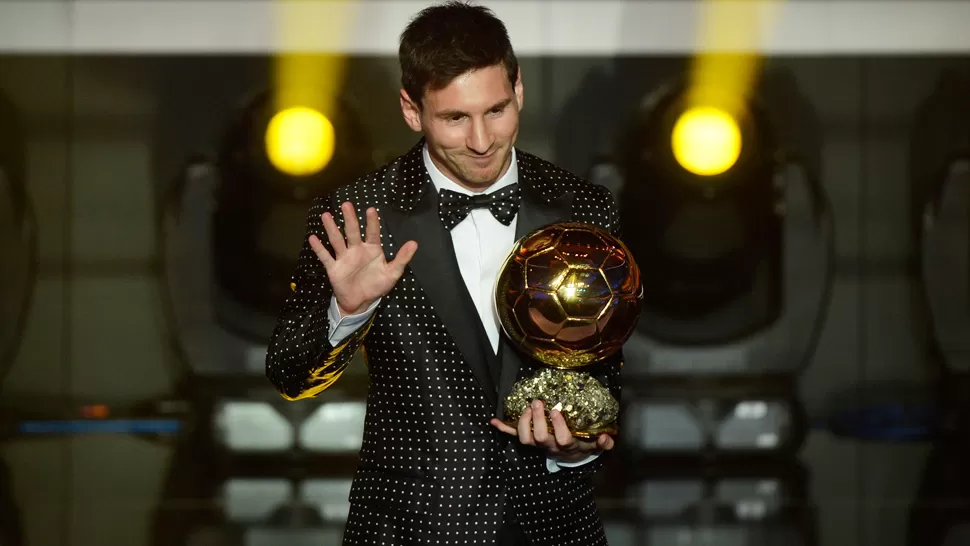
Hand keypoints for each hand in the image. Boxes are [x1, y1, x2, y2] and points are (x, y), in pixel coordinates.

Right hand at [309, 201, 417, 315]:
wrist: (360, 302)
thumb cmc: (377, 285)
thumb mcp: (392, 273)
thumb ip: (402, 258)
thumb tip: (414, 243)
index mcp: (372, 249)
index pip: (372, 233)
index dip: (372, 222)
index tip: (371, 210)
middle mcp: (357, 250)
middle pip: (352, 232)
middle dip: (350, 219)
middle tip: (346, 204)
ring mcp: (344, 258)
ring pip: (337, 240)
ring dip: (332, 228)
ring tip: (326, 216)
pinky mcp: (334, 268)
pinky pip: (326, 257)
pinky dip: (319, 248)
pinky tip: (313, 238)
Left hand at [489, 400, 614, 463]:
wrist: (569, 457)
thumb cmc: (582, 446)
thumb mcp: (595, 445)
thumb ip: (603, 443)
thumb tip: (606, 438)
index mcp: (566, 445)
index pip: (562, 439)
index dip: (558, 427)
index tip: (556, 411)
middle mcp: (549, 445)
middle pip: (539, 437)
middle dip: (537, 420)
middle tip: (538, 402)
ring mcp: (537, 444)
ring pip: (525, 439)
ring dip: (522, 422)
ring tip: (527, 407)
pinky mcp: (529, 440)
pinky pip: (514, 436)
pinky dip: (503, 429)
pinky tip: (493, 421)